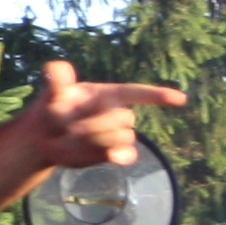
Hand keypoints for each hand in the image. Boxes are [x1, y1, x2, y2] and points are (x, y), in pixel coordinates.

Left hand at [15, 58, 187, 168]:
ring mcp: (116, 134)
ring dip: (100, 137)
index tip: (180, 99)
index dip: (159, 95)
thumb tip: (56, 68)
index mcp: (108, 95)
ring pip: (124, 136)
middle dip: (99, 122)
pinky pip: (127, 155)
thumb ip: (57, 79)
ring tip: (73, 136)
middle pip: (125, 117)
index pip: (138, 93)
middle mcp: (116, 113)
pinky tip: (113, 156)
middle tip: (69, 126)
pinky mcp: (112, 152)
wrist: (45, 137)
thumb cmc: (52, 108)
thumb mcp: (52, 91)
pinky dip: (123, 155)